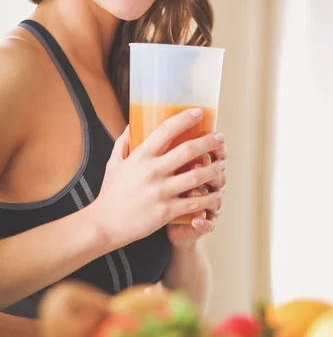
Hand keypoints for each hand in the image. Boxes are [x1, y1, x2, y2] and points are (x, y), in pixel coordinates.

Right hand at [90, 109, 225, 249]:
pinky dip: (210, 198)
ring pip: (197, 176)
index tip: (199, 113)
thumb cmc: (111, 194)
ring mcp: (161, 191)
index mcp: (140, 156)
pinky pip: (195, 202)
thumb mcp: (113, 163)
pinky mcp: (167, 210)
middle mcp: (152, 171)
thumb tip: (130, 124)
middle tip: (220, 138)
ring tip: (223, 165)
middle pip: (189, 150)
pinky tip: (217, 194)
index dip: (185, 119)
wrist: (105, 224)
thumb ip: (123, 142)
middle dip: (209, 142)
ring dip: (215, 169)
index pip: (165, 130)